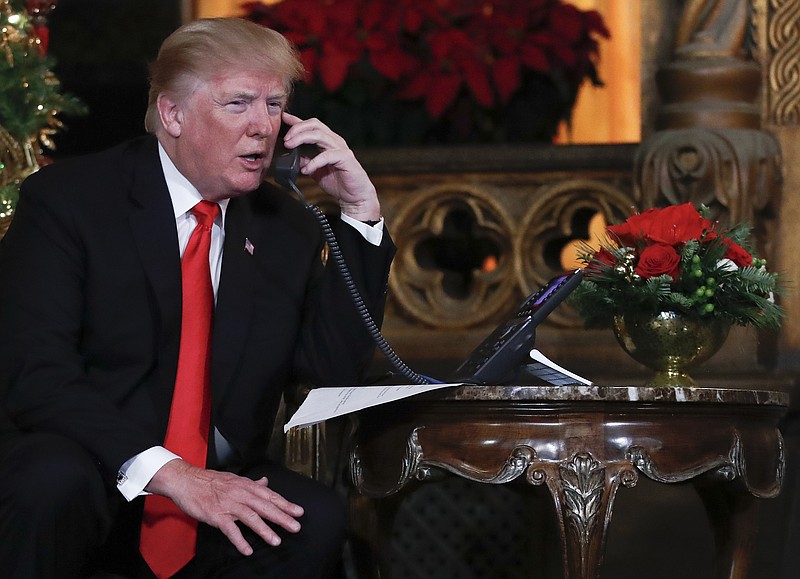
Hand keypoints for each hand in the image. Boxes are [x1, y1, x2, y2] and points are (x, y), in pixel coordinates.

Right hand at [146, 459, 303, 555]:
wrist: (185, 480)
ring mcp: (228, 504)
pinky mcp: (216, 515)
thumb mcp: (233, 478)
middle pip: (265, 506)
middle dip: (282, 517)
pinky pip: (230, 529)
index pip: (270, 495)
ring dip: (265, 530)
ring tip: (276, 540)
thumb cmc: (209, 481)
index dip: (285, 504)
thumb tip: (265, 482)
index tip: (298, 512)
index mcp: (246, 485)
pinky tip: (247, 549)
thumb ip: (251, 483)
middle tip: (295, 526)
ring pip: (251, 517)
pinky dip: (239, 540)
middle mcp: (240, 494)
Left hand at [281, 112, 379, 221]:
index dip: (297, 121)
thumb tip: (291, 156)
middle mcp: (335, 141)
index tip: (284, 117)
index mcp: (328, 142)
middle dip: (297, 129)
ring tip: (290, 147)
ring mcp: (341, 148)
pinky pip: (327, 155)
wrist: (354, 196)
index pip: (312, 126)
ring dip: (301, 139)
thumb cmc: (338, 182)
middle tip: (286, 140)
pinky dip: (314, 162)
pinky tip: (306, 170)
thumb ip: (306, 161)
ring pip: (320, 135)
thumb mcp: (316, 171)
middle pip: (314, 125)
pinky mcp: (346, 158)